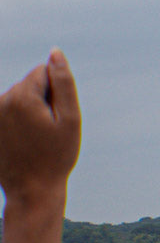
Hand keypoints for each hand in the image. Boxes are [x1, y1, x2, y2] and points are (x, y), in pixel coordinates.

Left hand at [0, 49, 80, 208]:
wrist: (31, 189)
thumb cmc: (56, 157)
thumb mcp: (70, 120)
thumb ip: (64, 83)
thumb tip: (56, 52)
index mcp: (22, 96)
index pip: (43, 72)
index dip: (58, 94)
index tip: (58, 119)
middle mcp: (1, 100)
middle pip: (29, 85)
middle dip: (42, 102)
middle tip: (49, 133)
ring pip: (18, 99)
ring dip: (30, 113)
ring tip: (37, 140)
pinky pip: (9, 113)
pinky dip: (19, 124)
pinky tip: (24, 144)